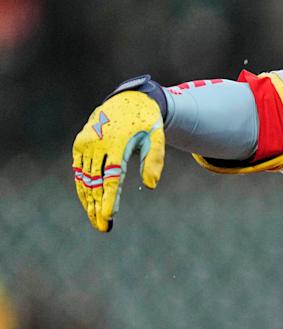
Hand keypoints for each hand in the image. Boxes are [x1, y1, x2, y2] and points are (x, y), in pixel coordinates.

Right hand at [72, 89, 164, 231]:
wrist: (128, 101)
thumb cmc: (147, 122)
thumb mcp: (157, 137)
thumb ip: (155, 160)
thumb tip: (151, 186)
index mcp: (116, 143)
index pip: (112, 177)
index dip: (110, 198)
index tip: (109, 216)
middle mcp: (97, 144)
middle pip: (96, 182)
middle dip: (98, 207)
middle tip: (103, 228)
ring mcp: (85, 144)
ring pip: (85, 179)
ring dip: (89, 202)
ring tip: (96, 221)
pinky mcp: (80, 144)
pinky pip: (79, 171)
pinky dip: (83, 188)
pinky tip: (88, 204)